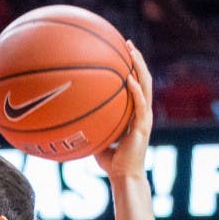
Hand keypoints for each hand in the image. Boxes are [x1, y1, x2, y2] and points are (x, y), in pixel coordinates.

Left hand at [95, 42, 152, 180]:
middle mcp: (142, 112)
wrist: (123, 176)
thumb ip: (92, 126)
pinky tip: (128, 79)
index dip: (131, 68)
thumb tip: (72, 116)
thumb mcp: (97, 139)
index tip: (121, 52)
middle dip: (136, 59)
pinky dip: (135, 90)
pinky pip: (140, 104)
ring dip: (139, 67)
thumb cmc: (111, 162)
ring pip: (146, 86)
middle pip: (143, 79)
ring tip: (132, 51)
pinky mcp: (143, 126)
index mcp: (134, 114)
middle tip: (127, 43)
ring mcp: (144, 118)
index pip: (136, 85)